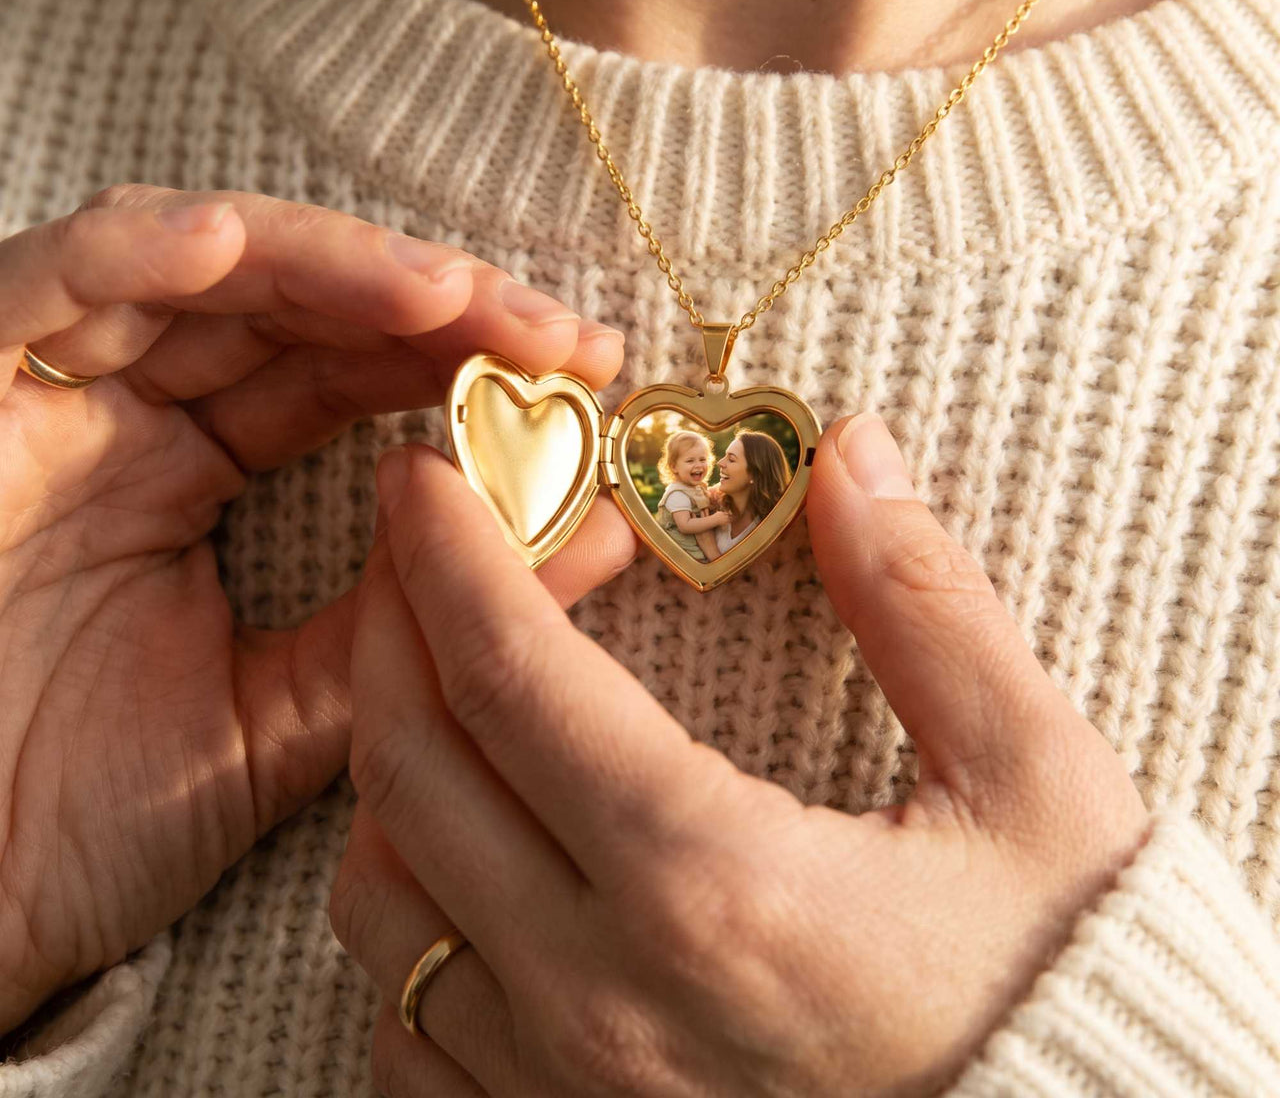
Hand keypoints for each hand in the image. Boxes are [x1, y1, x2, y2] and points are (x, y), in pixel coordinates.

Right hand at [0, 184, 625, 1033]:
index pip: (341, 374)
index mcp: (189, 473)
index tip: (582, 378)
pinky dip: (127, 255)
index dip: (459, 357)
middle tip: (553, 334)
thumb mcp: (280, 711)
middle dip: (428, 303)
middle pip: (290, 306)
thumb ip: (419, 622)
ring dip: (322, 266)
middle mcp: (123, 418)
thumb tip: (595, 535)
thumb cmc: (72, 820)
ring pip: (190, 272)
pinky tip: (227, 245)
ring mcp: (40, 400)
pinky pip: (35, 290)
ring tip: (445, 295)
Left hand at [330, 414, 1150, 1097]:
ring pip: (379, 902)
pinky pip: (407, 1024)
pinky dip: (408, 918)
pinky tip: (467, 862)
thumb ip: (927, 606)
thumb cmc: (1061, 991)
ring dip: (393, 769)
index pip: (510, 675)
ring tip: (450, 690)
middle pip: (411, 769)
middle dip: (391, 627)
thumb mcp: (1034, 784)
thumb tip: (850, 459)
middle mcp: (602, 997)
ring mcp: (561, 1092)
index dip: (450, 553)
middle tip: (418, 546)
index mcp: (713, 884)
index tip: (425, 475)